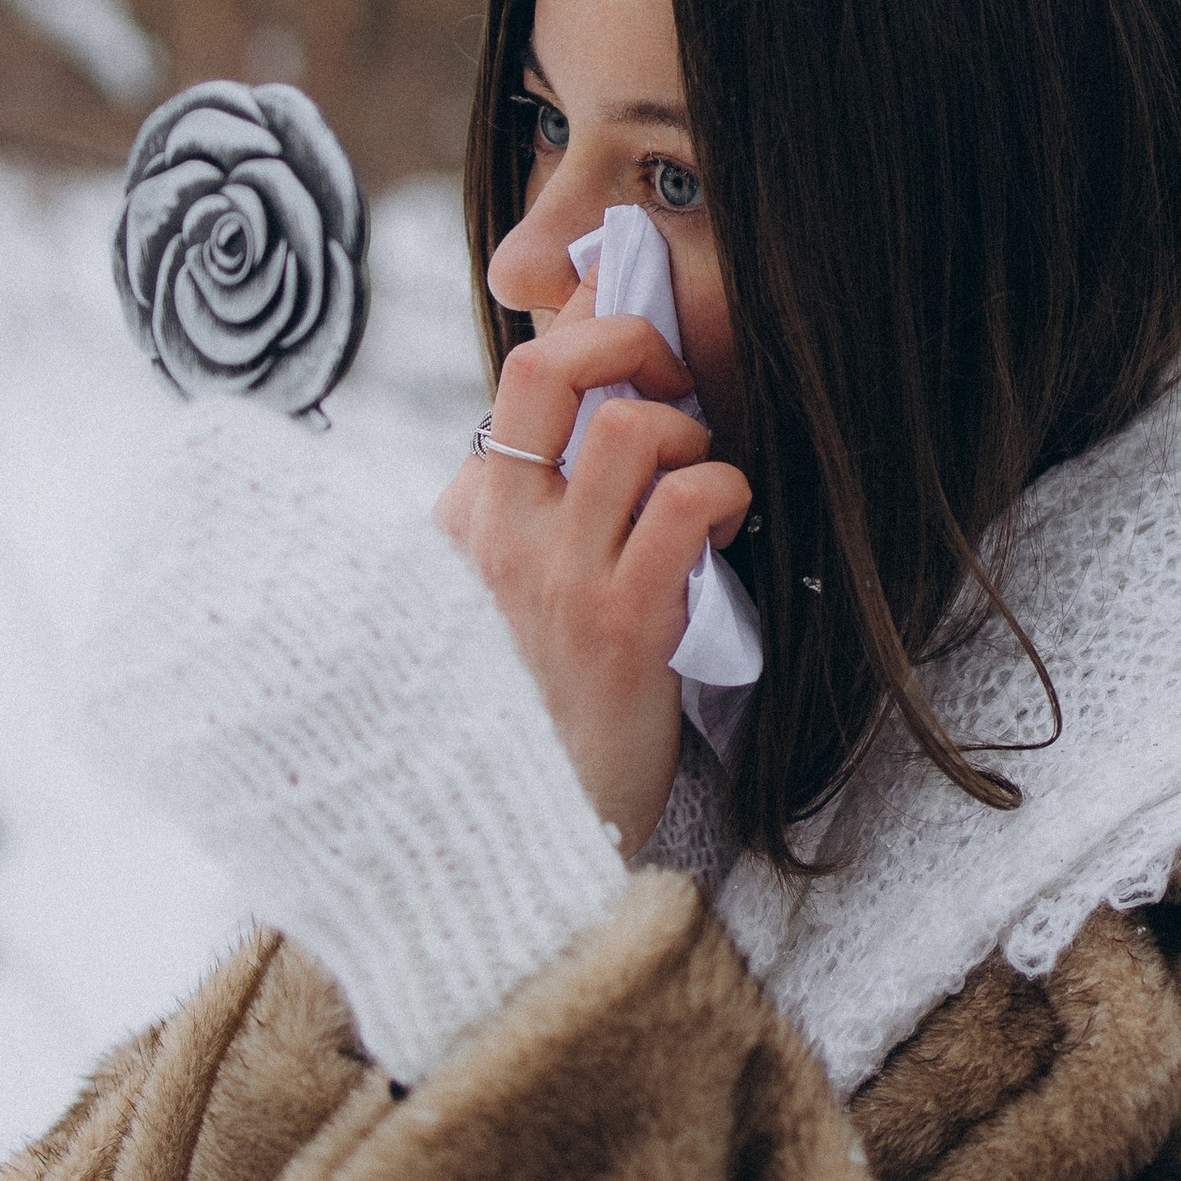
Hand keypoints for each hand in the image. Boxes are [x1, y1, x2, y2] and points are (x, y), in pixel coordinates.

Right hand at [432, 294, 750, 853]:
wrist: (514, 842)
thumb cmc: (519, 716)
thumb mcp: (486, 608)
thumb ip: (518, 526)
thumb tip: (585, 440)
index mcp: (455, 522)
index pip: (517, 382)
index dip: (587, 348)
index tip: (636, 369)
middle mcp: (492, 536)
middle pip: (548, 367)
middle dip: (627, 337)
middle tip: (671, 379)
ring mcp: (553, 577)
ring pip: (631, 426)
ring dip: (690, 435)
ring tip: (700, 483)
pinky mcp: (620, 625)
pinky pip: (686, 503)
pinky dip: (724, 493)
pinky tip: (725, 529)